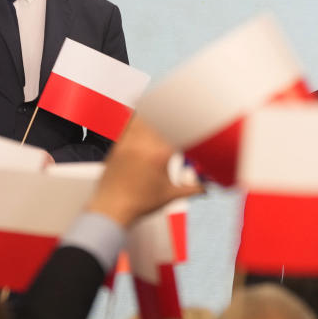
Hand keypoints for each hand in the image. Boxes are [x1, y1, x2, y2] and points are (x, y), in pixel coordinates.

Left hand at [87, 117, 203, 227]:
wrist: (111, 209)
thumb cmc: (137, 204)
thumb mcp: (170, 195)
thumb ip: (193, 189)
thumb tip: (205, 186)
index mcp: (159, 155)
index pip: (179, 131)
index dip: (190, 124)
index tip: (194, 123)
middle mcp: (143, 145)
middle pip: (162, 119)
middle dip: (173, 116)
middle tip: (180, 114)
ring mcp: (128, 143)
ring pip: (144, 117)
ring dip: (155, 113)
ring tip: (162, 109)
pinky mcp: (118, 145)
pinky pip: (129, 124)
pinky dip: (137, 117)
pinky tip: (141, 112)